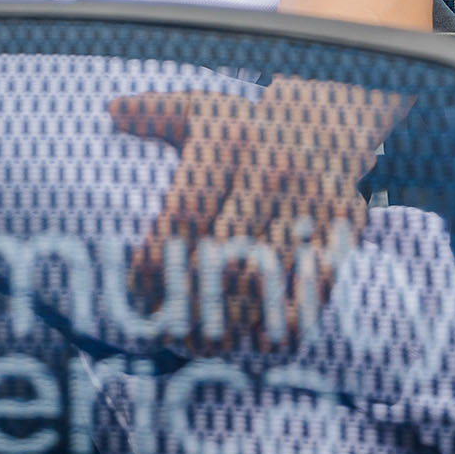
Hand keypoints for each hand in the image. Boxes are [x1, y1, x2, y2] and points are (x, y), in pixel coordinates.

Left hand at [110, 78, 407, 348]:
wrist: (326, 124)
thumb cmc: (246, 127)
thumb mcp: (201, 108)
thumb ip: (155, 111)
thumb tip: (112, 110)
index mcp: (232, 141)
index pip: (185, 215)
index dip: (157, 259)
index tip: (137, 287)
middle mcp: (273, 168)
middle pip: (223, 254)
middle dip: (191, 299)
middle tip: (166, 330)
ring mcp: (312, 198)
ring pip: (267, 276)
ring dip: (233, 320)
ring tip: (203, 345)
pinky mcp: (343, 225)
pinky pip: (317, 282)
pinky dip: (290, 319)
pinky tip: (262, 338)